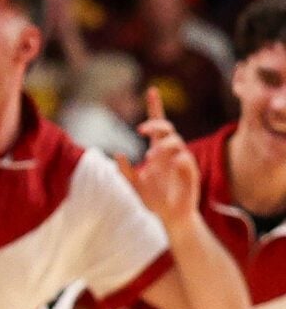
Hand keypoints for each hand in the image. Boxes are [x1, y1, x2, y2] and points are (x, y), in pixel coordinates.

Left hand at [127, 89, 201, 225]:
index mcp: (158, 151)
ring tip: (150, 158)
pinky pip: (185, 160)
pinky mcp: (191, 173)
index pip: (158, 125)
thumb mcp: (134, 185)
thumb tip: (117, 153)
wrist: (171, 218)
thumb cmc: (154, 200)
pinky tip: (171, 164)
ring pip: (176, 142)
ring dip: (162, 146)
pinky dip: (177, 159)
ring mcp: (182, 161)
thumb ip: (125, 171)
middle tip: (140, 130)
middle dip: (155, 124)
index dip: (155, 107)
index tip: (151, 90)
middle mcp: (171, 153)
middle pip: (167, 128)